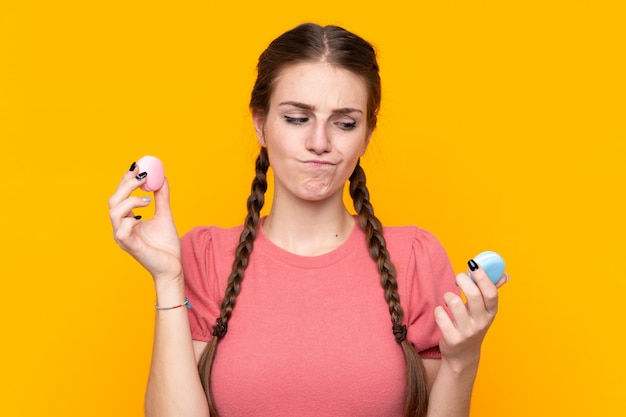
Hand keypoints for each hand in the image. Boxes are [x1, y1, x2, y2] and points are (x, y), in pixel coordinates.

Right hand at [108, 164, 181, 282]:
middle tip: (143, 175)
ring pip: (114, 212)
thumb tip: (161, 178)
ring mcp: (123, 238)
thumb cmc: (166, 246)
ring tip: (148, 200)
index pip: (120, 195)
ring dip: (130, 200)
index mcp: (127, 220)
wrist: (173, 266)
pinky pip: (122, 230)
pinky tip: (143, 217)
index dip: (126, 179)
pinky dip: (130, 219)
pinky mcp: (130, 247)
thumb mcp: (165, 215)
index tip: (138, 165)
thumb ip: (161, 197)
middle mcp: (121, 227)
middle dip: (127, 184)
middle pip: (113, 201)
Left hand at [434, 266, 507, 369]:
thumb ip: (491, 291)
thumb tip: (504, 275)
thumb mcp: (484, 311)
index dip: (482, 276)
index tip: (473, 264)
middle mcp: (481, 322)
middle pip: (474, 294)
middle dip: (462, 280)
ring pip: (454, 302)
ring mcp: (467, 332)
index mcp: (491, 313)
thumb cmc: (472, 326)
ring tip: (449, 299)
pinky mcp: (452, 339)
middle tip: (458, 278)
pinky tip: (442, 313)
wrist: (462, 355)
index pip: (491, 293)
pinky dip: (438, 310)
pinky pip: (441, 315)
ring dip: (448, 295)